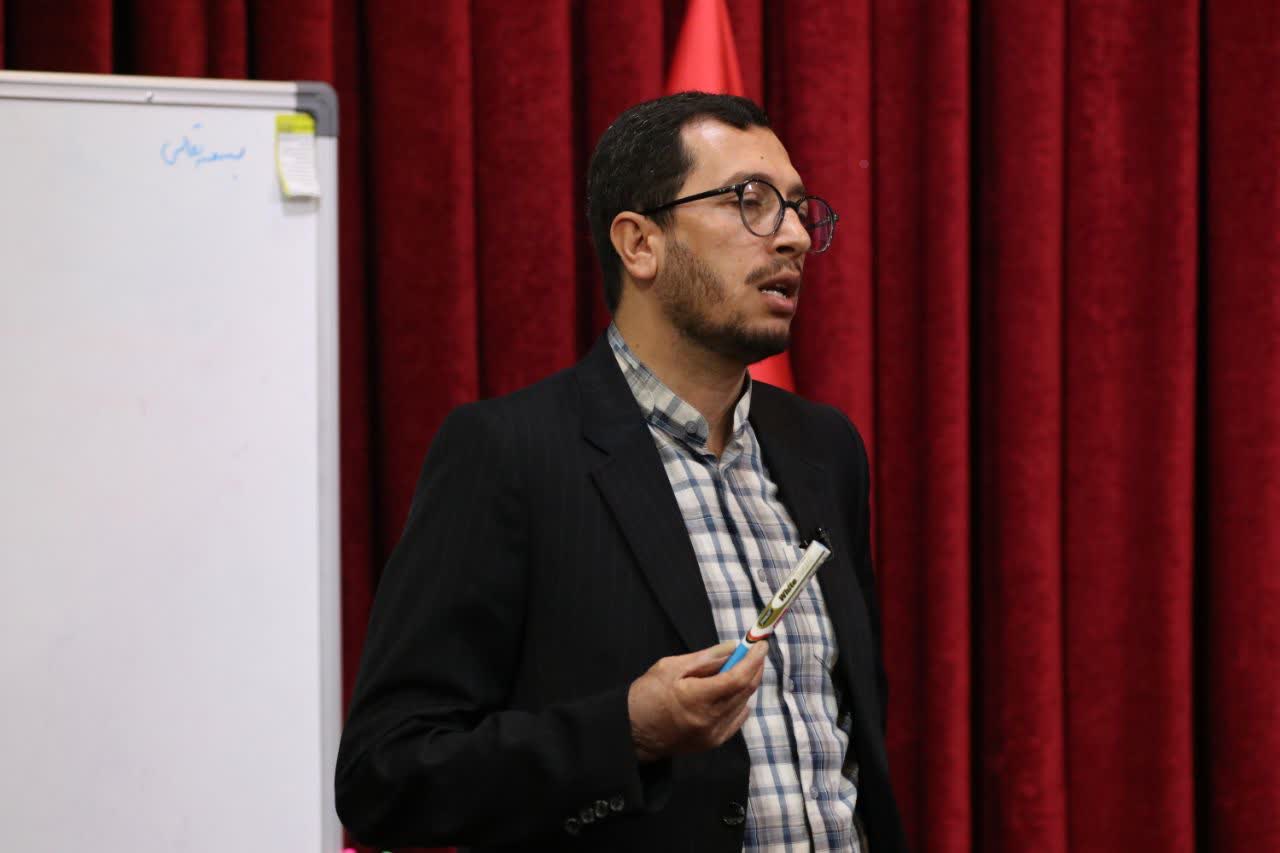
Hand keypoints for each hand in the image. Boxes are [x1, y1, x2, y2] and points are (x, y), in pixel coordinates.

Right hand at [626, 640, 767, 762]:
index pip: (736, 678)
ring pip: (743, 705)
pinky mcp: (712, 743)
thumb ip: (704, 659)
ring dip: (747, 685)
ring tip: (740, 669)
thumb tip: (732, 648)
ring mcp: (713, 734)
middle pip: (744, 691)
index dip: (753, 660)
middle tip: (756, 652)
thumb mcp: (669, 668)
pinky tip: (733, 693)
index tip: (760, 644)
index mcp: (696, 698)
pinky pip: (736, 720)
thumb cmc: (646, 696)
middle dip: (754, 668)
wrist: (632, 734)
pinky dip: (740, 703)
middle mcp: (710, 719)